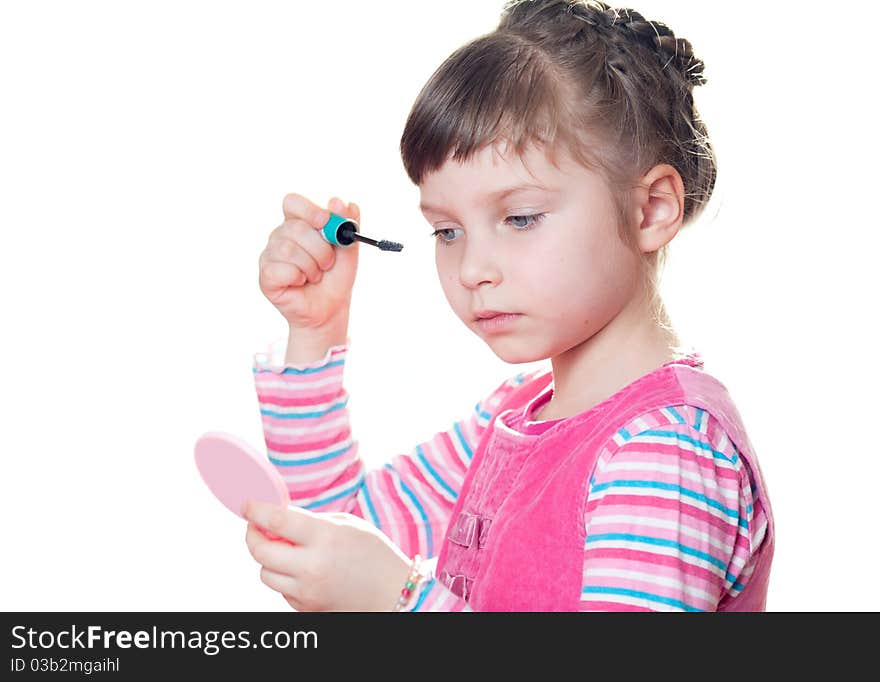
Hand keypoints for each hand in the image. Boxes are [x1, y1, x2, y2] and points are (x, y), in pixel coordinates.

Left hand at [242, 501, 411, 611]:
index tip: (247, 504)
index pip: (276, 520)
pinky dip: (285, 577)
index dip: (255, 510)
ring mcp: (307, 592)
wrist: (393, 594)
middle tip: (257, 526)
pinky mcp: (306, 608)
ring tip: (287, 550)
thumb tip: (276, 516)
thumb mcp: (346, 525)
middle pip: (260, 551)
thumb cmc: (374, 554)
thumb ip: (310, 520)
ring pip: (265, 573)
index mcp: (325, 538)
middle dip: (253, 535)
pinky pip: (281, 589)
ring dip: (269, 559)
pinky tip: (304, 569)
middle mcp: (312, 566)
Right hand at [258, 194, 360, 328]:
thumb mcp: (348, 249)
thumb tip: (340, 201)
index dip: (308, 210)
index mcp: (298, 223)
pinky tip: (301, 283)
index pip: (292, 202)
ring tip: (316, 276)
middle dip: (319, 248)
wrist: (331, 308)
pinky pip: (280, 269)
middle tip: (328, 263)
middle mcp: (280, 236)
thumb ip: (346, 225)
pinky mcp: (266, 276)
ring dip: (311, 266)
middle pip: (294, 227)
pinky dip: (298, 277)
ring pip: (288, 249)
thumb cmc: (336, 277)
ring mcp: (270, 255)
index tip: (325, 222)